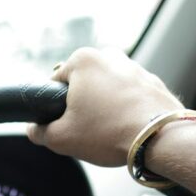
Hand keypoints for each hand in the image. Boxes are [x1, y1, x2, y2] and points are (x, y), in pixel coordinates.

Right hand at [27, 48, 183, 166]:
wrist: (161, 139)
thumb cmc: (111, 134)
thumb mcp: (61, 139)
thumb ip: (39, 132)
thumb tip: (34, 130)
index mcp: (83, 60)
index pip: (55, 84)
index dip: (56, 108)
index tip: (66, 124)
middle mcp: (109, 56)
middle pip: (83, 86)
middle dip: (83, 107)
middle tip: (88, 131)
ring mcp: (134, 67)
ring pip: (107, 92)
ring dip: (105, 109)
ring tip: (111, 132)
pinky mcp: (153, 82)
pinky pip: (130, 98)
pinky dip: (126, 111)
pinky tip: (128, 129)